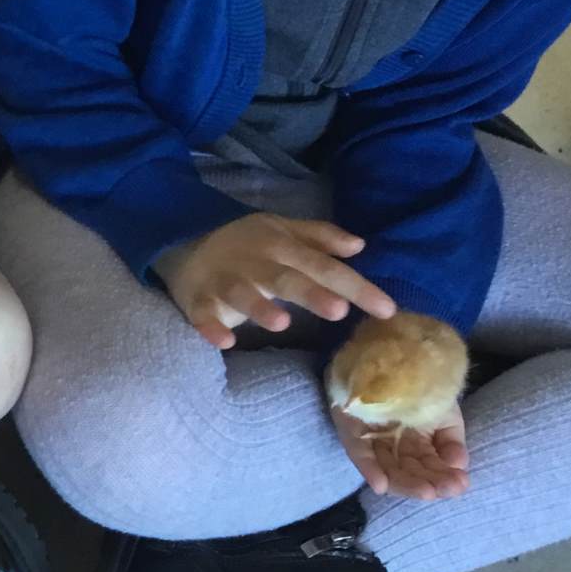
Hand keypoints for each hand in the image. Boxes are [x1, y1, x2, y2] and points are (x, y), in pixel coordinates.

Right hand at [156, 213, 398, 349]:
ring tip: (282, 323)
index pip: (324, 266)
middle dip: (311, 294)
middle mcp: (255, 263)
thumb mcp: (282, 231)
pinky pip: (203, 314)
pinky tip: (224, 340)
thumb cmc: (245, 245)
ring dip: (260, 307)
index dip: (356, 286)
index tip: (388, 310)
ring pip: (243, 294)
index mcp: (280, 246)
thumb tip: (359, 246)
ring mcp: (224, 281)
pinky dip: (211, 326)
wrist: (183, 244)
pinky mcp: (199, 300)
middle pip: (287, 279)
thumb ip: (320, 237)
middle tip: (338, 311)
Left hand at [334, 399, 469, 500]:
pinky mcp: (349, 430)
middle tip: (445, 490)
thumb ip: (451, 438)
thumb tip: (459, 464)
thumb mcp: (444, 411)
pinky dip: (369, 469)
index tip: (460, 484)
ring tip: (426, 492)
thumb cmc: (420, 386)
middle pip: (408, 472)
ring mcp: (371, 440)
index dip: (444, 478)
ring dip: (405, 483)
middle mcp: (393, 447)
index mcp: (417, 445)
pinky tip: (381, 484)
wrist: (390, 353)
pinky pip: (358, 452)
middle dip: (427, 484)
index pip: (429, 467)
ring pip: (387, 469)